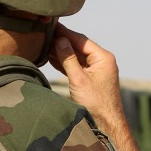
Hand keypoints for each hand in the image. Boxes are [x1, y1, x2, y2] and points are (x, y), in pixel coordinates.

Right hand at [49, 24, 142, 150]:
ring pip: (76, 57)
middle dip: (61, 41)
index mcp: (103, 58)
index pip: (81, 40)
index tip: (51, 25)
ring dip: (61, 51)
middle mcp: (102, 62)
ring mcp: (96, 71)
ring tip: (44, 43)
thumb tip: (59, 40)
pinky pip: (76, 67)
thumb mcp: (79, 79)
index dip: (65, 33)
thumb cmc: (96, 104)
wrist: (106, 125)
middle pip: (78, 46)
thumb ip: (69, 58)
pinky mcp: (91, 80)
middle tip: (44, 33)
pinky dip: (64, 63)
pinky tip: (51, 57)